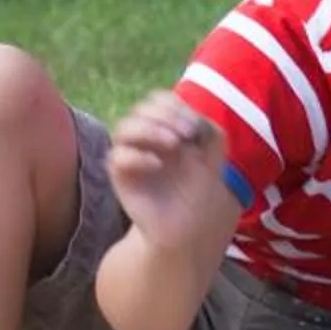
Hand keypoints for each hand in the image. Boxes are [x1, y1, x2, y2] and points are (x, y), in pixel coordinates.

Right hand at [108, 92, 234, 249]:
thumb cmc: (198, 192)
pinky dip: (137, 156)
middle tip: (187, 133)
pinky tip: (158, 164)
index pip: (158, 101)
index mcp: (165, 129)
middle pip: (140, 109)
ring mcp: (131, 155)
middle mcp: (145, 139)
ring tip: (174, 143)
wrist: (186, 228)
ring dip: (150, 129)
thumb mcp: (213, 159)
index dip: (173, 105)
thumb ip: (210, 133)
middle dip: (165, 115)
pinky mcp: (121, 176)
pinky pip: (117, 157)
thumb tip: (195, 118)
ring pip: (124, 127)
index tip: (194, 126)